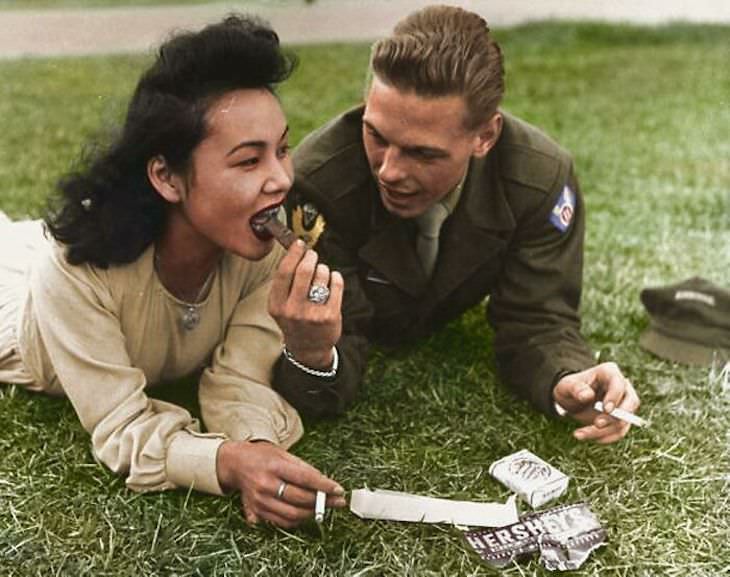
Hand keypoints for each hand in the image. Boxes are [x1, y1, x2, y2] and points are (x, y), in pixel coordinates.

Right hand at [216, 440, 346, 527]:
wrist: (234, 463)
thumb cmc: (261, 456)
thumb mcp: (282, 453)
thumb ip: (303, 467)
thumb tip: (323, 481)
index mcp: (274, 466)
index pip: (305, 478)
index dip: (324, 486)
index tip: (339, 490)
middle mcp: (265, 485)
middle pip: (300, 499)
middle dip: (323, 501)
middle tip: (337, 501)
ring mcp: (259, 501)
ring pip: (292, 515)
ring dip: (312, 513)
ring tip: (323, 507)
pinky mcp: (255, 512)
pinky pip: (281, 522)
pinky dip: (297, 520)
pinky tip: (306, 512)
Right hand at [269, 240, 342, 368]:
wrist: (309, 349)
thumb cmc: (295, 323)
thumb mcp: (280, 307)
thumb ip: (284, 283)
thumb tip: (295, 253)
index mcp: (277, 305)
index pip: (283, 272)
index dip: (293, 254)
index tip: (299, 244)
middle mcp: (293, 310)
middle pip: (304, 270)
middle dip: (310, 257)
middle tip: (312, 255)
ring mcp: (312, 313)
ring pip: (321, 275)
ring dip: (323, 269)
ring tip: (321, 275)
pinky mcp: (330, 315)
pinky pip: (336, 285)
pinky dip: (336, 278)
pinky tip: (332, 281)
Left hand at [553, 362, 639, 443]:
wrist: (571, 400)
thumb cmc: (570, 388)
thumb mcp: (566, 386)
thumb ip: (576, 389)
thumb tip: (587, 396)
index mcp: (609, 372)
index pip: (619, 384)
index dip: (615, 397)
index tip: (606, 410)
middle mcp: (622, 387)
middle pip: (631, 403)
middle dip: (616, 417)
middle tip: (597, 424)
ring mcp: (624, 404)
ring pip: (623, 421)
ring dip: (604, 431)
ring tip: (579, 434)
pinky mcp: (622, 419)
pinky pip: (619, 432)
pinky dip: (605, 437)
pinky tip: (587, 436)